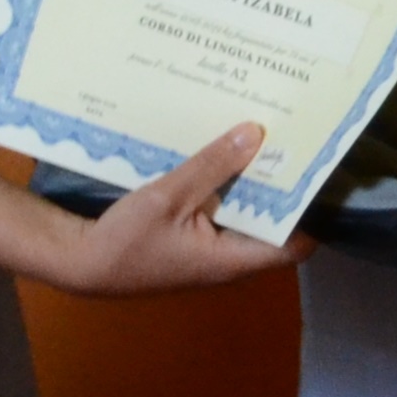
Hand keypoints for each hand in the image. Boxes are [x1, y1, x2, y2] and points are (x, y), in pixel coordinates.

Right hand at [59, 123, 307, 295]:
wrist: (79, 262)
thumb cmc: (125, 240)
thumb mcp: (168, 195)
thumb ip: (212, 166)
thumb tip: (256, 133)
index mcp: (232, 259)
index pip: (295, 245)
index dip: (311, 212)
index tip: (317, 171)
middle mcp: (228, 260)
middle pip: (273, 226)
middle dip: (282, 187)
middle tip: (292, 143)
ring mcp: (209, 253)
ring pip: (246, 217)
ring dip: (253, 185)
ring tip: (264, 141)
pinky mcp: (192, 243)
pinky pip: (222, 214)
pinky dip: (228, 189)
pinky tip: (224, 156)